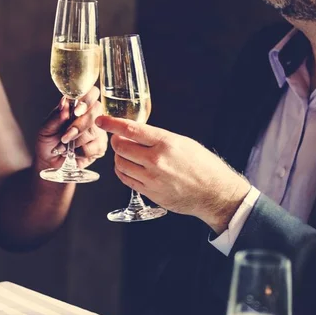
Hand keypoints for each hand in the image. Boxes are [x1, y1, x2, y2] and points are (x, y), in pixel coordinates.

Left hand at [37, 86, 107, 170]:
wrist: (49, 162)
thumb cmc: (48, 141)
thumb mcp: (45, 128)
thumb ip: (55, 116)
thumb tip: (64, 103)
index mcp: (78, 106)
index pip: (92, 93)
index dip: (87, 100)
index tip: (75, 111)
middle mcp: (91, 116)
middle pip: (96, 112)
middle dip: (79, 125)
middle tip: (65, 136)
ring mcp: (98, 131)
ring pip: (94, 131)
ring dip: (76, 141)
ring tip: (63, 146)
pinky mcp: (100, 147)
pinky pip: (94, 147)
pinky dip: (80, 152)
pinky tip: (72, 153)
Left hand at [95, 116, 250, 232]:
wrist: (214, 194)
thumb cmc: (203, 166)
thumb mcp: (183, 143)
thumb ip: (158, 138)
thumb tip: (136, 134)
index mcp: (166, 143)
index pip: (131, 129)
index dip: (111, 124)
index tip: (101, 120)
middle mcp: (156, 160)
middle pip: (120, 147)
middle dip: (116, 141)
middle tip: (119, 139)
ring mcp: (151, 178)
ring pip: (120, 164)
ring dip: (119, 157)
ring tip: (127, 154)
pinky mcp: (149, 193)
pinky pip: (126, 180)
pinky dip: (122, 171)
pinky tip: (128, 168)